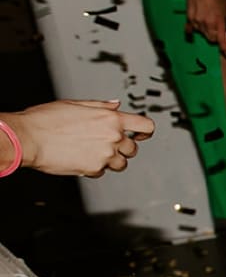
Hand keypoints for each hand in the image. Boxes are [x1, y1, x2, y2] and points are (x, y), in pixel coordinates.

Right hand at [4, 100, 153, 177]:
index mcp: (111, 118)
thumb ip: (101, 106)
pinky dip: (94, 168)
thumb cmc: (46, 120)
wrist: (28, 138)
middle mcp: (113, 136)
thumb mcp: (76, 104)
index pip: (146, 126)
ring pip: (121, 163)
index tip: (140, 135)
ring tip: (91, 153)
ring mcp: (105, 154)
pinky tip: (80, 159)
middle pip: (133, 148)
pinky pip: (102, 171)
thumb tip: (116, 104)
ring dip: (111, 160)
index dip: (145, 132)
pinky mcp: (95, 168)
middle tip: (105, 145)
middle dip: (122, 148)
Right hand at [185, 0, 225, 46]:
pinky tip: (200, 23)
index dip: (224, 48)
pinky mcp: (189, 19)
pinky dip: (197, 28)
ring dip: (208, 32)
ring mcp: (197, 22)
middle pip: (212, 39)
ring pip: (203, 34)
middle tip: (219, 30)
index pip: (222, 39)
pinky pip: (193, 29)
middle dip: (216, 38)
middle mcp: (207, 24)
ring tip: (210, 20)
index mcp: (219, 21)